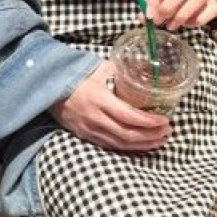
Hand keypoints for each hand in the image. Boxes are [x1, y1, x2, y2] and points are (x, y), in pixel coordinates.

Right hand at [49, 60, 171, 151]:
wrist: (49, 89)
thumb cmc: (74, 76)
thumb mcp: (97, 68)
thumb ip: (118, 70)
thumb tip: (141, 68)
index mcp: (99, 100)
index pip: (129, 116)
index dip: (149, 121)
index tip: (165, 120)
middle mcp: (95, 118)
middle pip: (128, 134)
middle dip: (151, 135)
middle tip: (168, 131)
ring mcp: (90, 130)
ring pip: (121, 144)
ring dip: (144, 144)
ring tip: (160, 140)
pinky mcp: (86, 136)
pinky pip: (111, 146)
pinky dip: (129, 147)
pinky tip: (142, 145)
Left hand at [137, 0, 216, 29]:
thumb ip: (148, 5)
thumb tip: (144, 16)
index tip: (149, 14)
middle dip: (169, 6)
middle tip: (159, 21)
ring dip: (182, 15)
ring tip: (171, 26)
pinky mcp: (213, 3)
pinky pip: (210, 11)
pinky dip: (197, 20)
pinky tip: (186, 24)